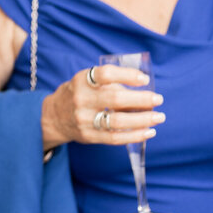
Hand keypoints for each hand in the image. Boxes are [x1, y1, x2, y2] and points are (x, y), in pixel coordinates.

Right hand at [41, 65, 164, 148]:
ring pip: (117, 121)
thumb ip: (110, 83)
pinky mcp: (89, 136)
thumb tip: (143, 90)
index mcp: (82, 80)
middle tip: (158, 99)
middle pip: (115, 99)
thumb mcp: (86, 81)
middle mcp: (81, 99)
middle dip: (141, 99)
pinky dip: (135, 135)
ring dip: (142, 119)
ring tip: (158, 117)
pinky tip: (148, 131)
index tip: (144, 79)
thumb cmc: (78, 94)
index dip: (127, 75)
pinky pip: (115, 138)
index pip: (106, 74)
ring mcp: (84, 119)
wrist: (54, 116)